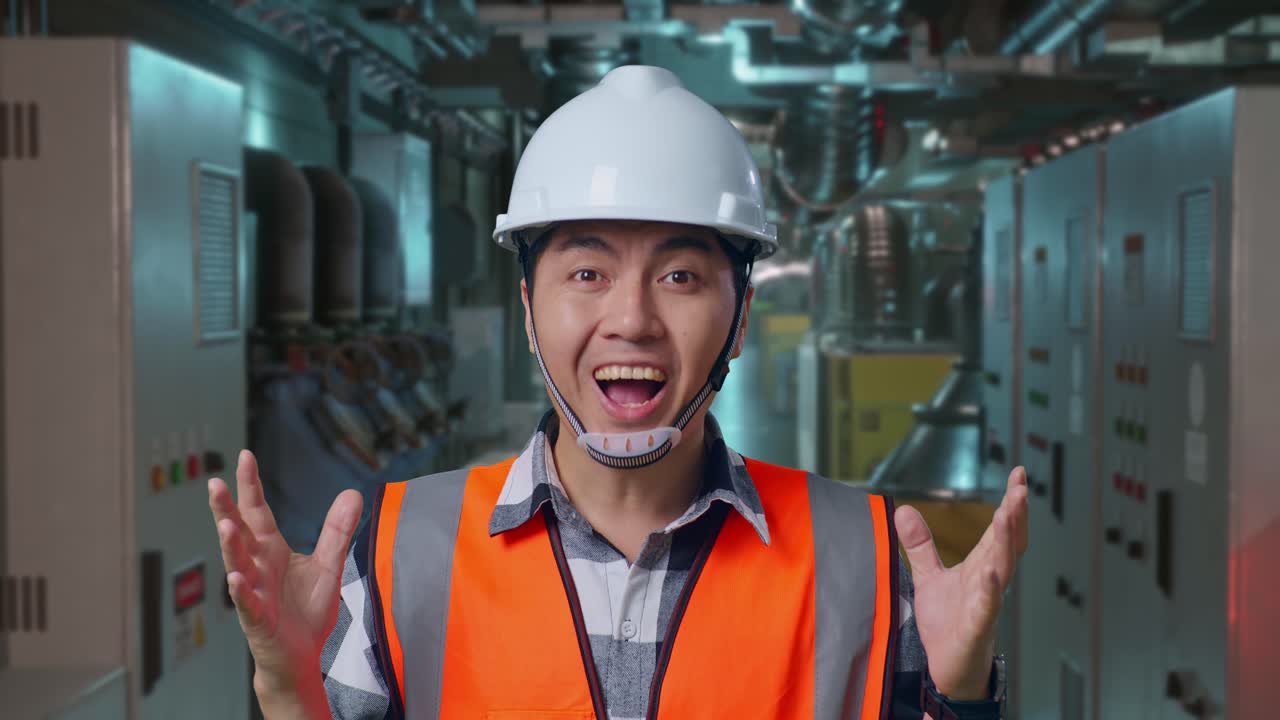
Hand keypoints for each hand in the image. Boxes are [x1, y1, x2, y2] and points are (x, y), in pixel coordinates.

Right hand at [208, 450, 362, 692]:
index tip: (244, 455)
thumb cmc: (306, 610)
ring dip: (230, 545)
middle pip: (239, 532)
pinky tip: (236, 577)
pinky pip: (247, 603)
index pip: (258, 511)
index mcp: (271, 550)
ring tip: (225, 523)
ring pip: (238, 564)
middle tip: (214, 483)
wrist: (301, 656)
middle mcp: (257, 566)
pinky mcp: (258, 619)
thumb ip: (337, 530)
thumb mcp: (328, 565)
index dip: (250, 485)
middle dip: (226, 508)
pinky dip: (241, 590)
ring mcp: (253, 592)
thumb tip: (352, 492)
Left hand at [896, 466, 1028, 699]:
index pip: (1000, 529)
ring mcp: (986, 604)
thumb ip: (920, 545)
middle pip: (1008, 543)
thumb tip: (904, 510)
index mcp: (982, 567)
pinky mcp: (976, 628)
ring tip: (1008, 513)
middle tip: (1020, 488)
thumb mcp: (929, 578)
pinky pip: (987, 607)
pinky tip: (990, 573)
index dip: (1011, 502)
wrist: (948, 670)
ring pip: (1003, 569)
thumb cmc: (947, 625)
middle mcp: (990, 581)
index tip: (1018, 473)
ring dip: (1006, 541)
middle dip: (1016, 515)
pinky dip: (989, 590)